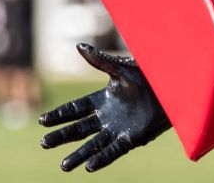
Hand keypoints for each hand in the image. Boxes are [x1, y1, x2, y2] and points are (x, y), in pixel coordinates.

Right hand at [39, 44, 170, 171]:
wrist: (170, 88)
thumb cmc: (147, 76)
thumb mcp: (120, 68)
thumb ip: (100, 60)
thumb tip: (78, 46)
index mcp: (102, 99)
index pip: (75, 109)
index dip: (59, 115)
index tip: (42, 121)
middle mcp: (106, 116)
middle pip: (79, 129)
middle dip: (62, 136)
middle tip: (44, 143)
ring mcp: (117, 129)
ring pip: (93, 144)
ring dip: (79, 154)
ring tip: (64, 166)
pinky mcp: (131, 139)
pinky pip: (113, 151)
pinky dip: (102, 158)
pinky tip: (89, 167)